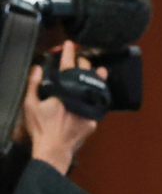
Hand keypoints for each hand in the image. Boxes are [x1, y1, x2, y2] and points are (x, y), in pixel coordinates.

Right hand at [24, 42, 104, 173]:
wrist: (54, 149)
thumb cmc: (40, 128)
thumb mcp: (30, 105)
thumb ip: (34, 84)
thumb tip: (38, 68)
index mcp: (63, 91)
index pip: (67, 67)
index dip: (68, 53)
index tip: (70, 44)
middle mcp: (78, 97)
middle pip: (84, 75)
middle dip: (83, 64)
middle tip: (81, 58)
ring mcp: (88, 109)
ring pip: (95, 89)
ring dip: (97, 79)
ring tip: (100, 71)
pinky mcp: (94, 120)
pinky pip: (96, 106)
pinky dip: (95, 99)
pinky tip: (96, 95)